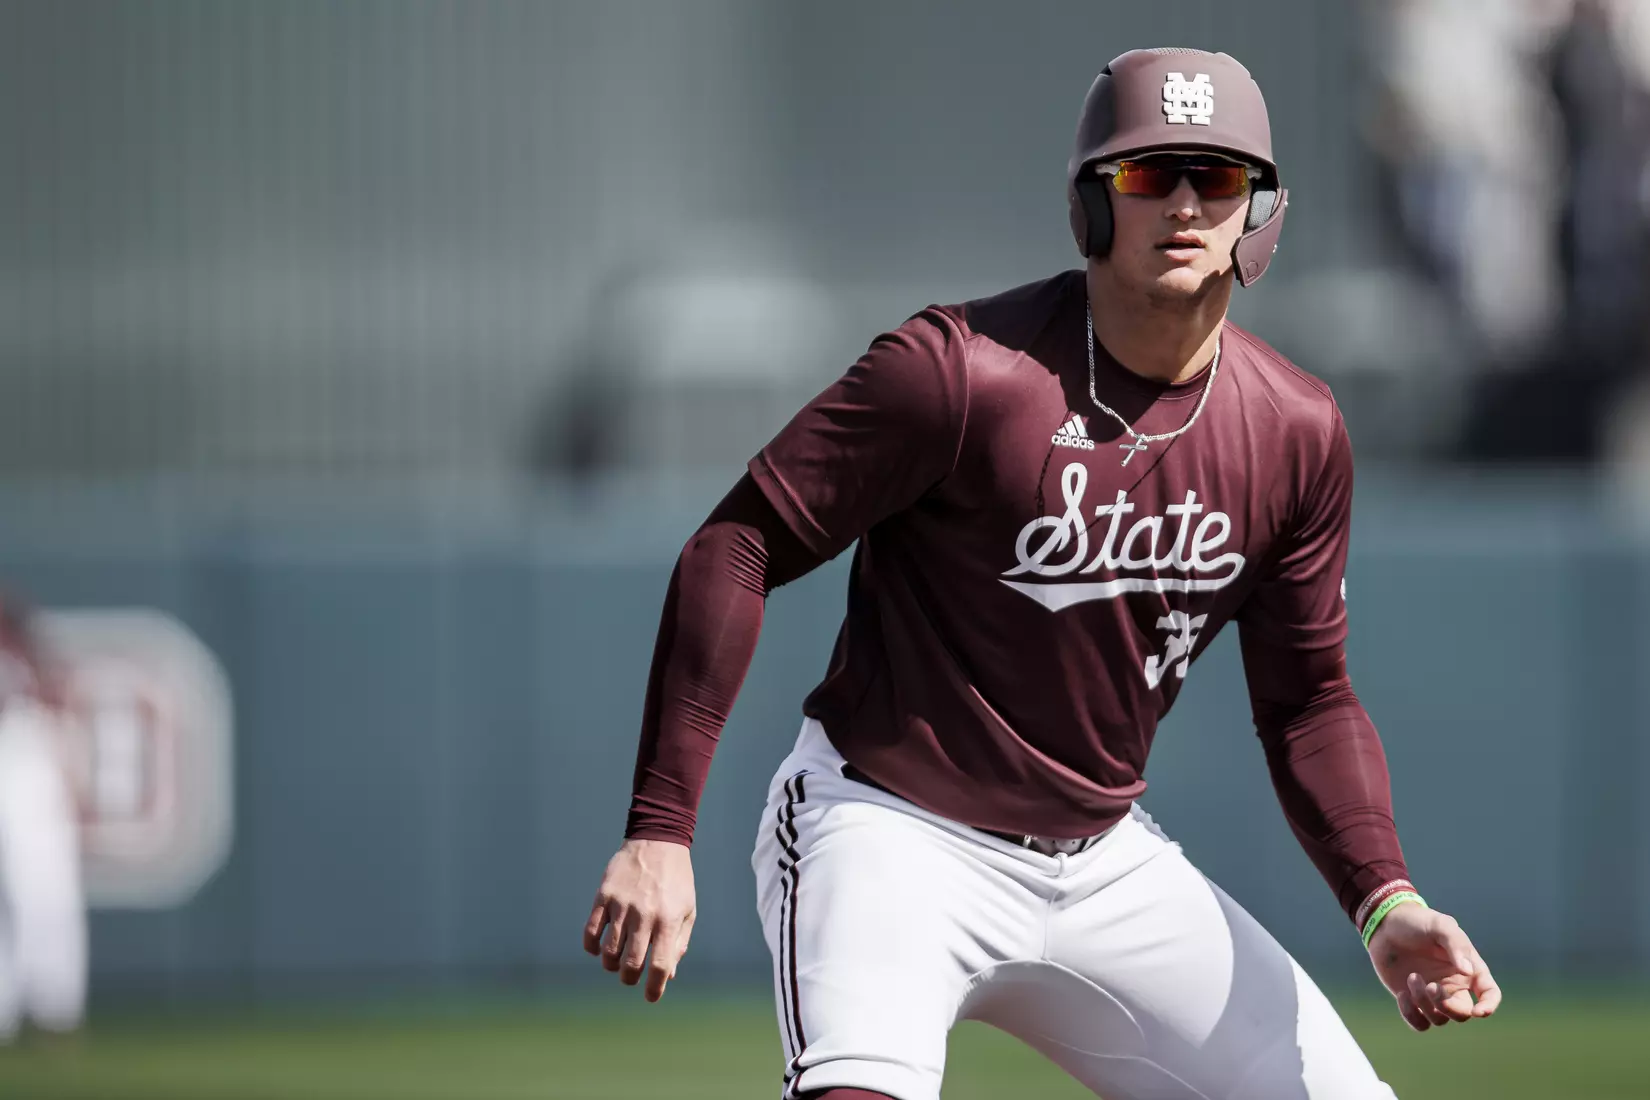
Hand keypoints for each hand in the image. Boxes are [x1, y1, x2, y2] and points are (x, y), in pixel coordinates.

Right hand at [583, 838, 695, 1001]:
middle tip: (630, 977)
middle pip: (630, 963)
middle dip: (629, 979)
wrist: (657, 841)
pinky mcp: (603, 896)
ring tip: (616, 962)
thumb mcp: (687, 910)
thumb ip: (678, 943)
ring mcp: (622, 905)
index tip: (650, 997)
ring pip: (608, 952)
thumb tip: (667, 975)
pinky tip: (598, 948)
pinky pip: (590, 932)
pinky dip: (592, 947)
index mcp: (668, 920)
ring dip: (611, 965)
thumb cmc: (676, 880)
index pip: (660, 964)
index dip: (654, 988)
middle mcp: (644, 915)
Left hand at [1366, 902, 1500, 1030]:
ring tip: (1411, 977)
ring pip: (1439, 1019)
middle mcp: (1454, 986)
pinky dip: (1411, 1015)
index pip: (1490, 993)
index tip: (1479, 1011)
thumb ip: (1455, 944)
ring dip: (1424, 1003)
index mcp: (1468, 969)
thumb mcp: (1440, 925)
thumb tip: (1468, 971)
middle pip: (1462, 1014)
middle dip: (1448, 1006)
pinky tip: (1402, 994)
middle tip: (1430, 986)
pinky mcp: (1412, 1000)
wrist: (1386, 924)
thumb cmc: (1418, 922)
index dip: (1489, 1006)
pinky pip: (1419, 1023)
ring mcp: (1433, 995)